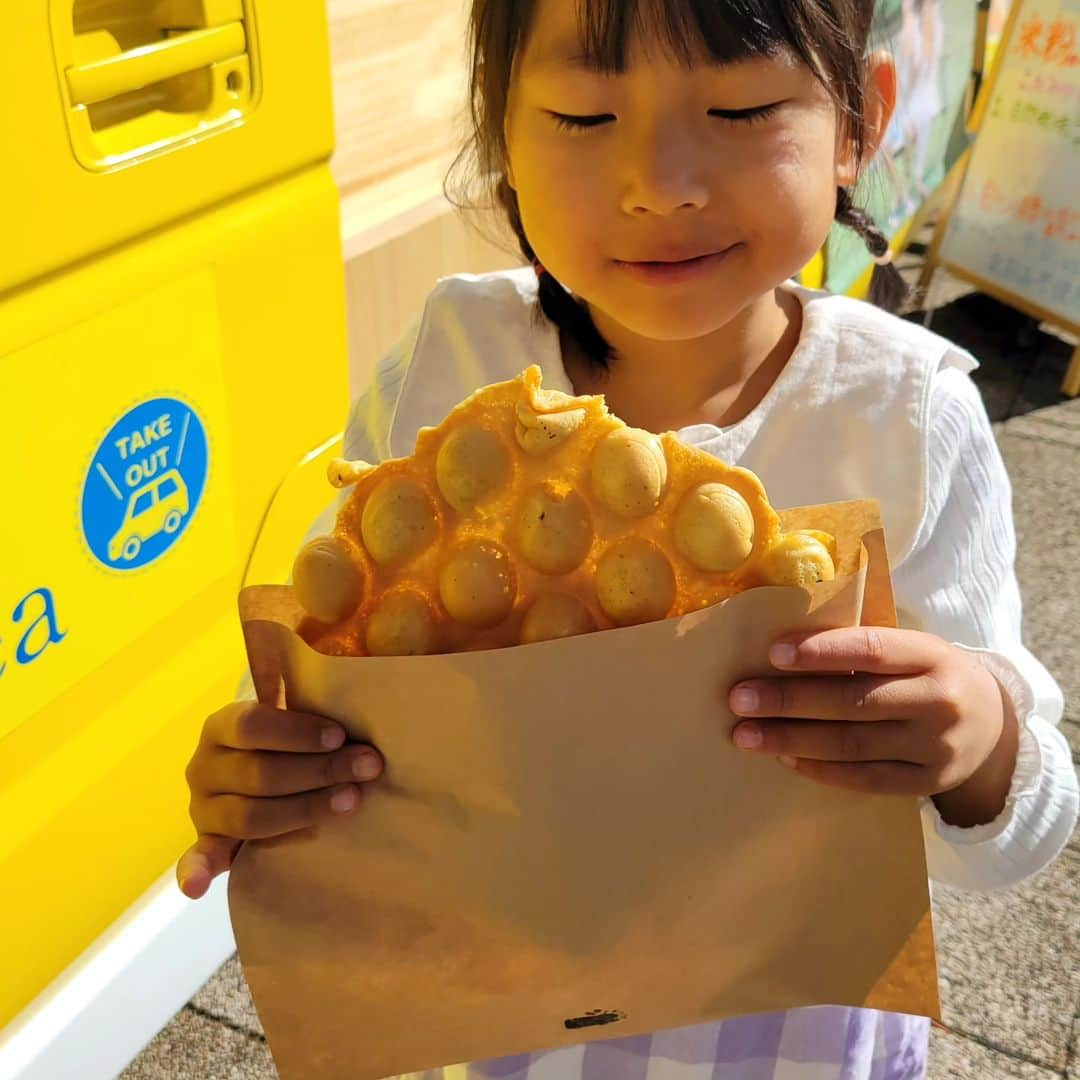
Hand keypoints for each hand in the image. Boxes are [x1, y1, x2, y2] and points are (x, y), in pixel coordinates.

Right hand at [176, 701, 384, 898]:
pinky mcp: (210, 842)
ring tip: (351, 800)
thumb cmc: (292, 736)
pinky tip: (195, 887)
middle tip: (368, 767)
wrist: (265, 763)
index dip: (298, 732)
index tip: (341, 736)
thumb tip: (352, 700)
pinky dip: (195, 871)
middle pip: (260, 774)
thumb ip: (308, 704)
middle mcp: (204, 767)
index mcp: (221, 726)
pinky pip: (199, 858)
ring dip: (304, 810)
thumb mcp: (293, 715)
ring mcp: (204, 808)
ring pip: (250, 816)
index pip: (251, 725)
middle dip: (320, 770)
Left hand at [727, 627, 1011, 799]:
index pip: (871, 649)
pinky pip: (865, 778)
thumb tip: (779, 652)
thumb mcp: (912, 649)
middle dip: (789, 700)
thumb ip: (862, 649)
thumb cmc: (928, 675)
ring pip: (853, 744)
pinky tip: (784, 758)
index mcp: (933, 654)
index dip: (821, 651)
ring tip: (745, 734)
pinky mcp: (927, 782)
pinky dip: (821, 769)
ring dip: (792, 739)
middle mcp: (939, 701)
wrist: (994, 724)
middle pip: (853, 701)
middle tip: (739, 698)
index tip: (772, 652)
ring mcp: (936, 747)